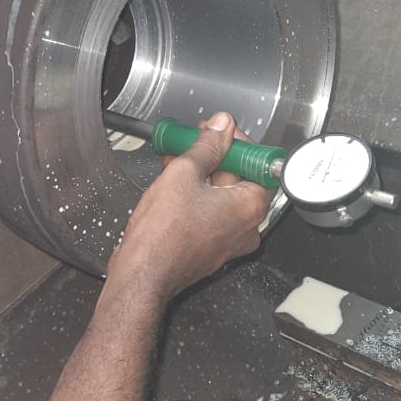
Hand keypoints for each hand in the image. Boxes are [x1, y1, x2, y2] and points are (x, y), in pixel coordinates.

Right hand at [108, 112, 271, 301]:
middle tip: (193, 142)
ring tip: (176, 159)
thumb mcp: (183, 173)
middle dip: (214, 156)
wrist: (142, 273)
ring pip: (222, 195)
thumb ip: (207, 146)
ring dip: (202, 173)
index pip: (259, 162)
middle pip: (240, 178)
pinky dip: (197, 195)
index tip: (218, 133)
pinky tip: (174, 181)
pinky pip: (211, 213)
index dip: (236, 142)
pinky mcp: (212, 248)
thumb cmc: (163, 236)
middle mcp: (247, 226)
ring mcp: (229, 240)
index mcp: (250, 206)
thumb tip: (221, 128)